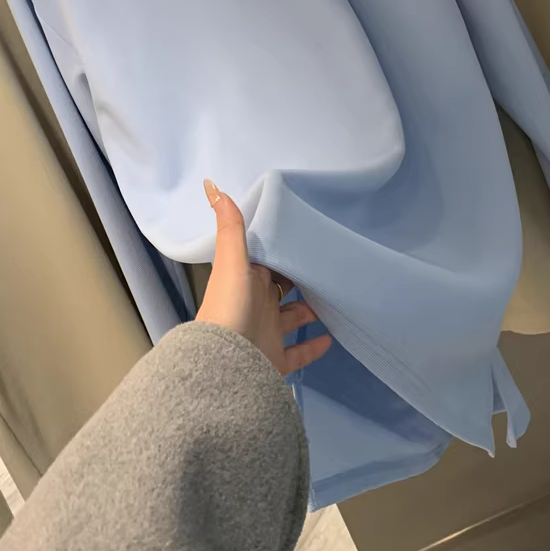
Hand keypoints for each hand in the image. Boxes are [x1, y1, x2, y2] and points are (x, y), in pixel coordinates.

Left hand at [196, 179, 331, 374]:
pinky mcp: (275, 359)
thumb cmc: (231, 307)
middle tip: (329, 265)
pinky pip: (298, 353)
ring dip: (311, 310)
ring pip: (292, 318)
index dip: (283, 247)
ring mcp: (265, 333)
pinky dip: (313, 346)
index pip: (267, 259)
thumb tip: (212, 185)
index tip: (307, 233)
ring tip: (337, 298)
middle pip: (282, 288)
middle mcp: (255, 304)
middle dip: (301, 278)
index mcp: (245, 279)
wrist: (226, 365)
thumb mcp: (232, 262)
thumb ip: (231, 228)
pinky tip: (331, 338)